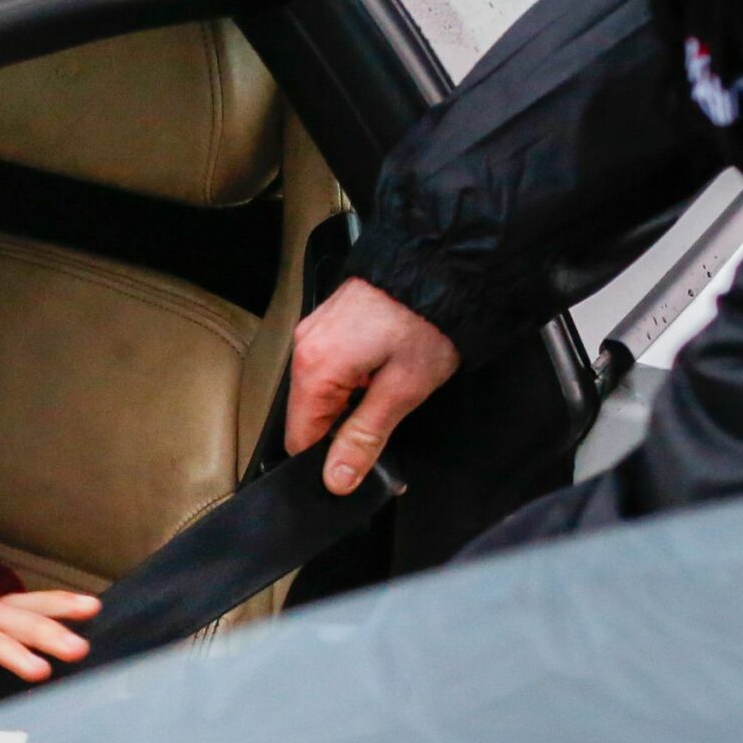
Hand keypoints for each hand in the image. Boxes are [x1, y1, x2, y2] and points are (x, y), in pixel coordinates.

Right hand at [284, 277, 461, 494]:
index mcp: (316, 366)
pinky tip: (384, 369)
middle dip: (343, 429)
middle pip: (309, 414)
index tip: (357, 464)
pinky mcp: (331, 320)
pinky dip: (352, 377)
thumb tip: (337, 478)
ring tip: (391, 389)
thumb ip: (364, 438)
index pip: (299, 438)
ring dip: (351, 401)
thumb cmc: (428, 319)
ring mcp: (316, 329)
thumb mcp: (403, 391)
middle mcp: (306, 345)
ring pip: (320, 390)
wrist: (443, 264)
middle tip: (387, 422)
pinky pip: (329, 364)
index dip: (328, 460)